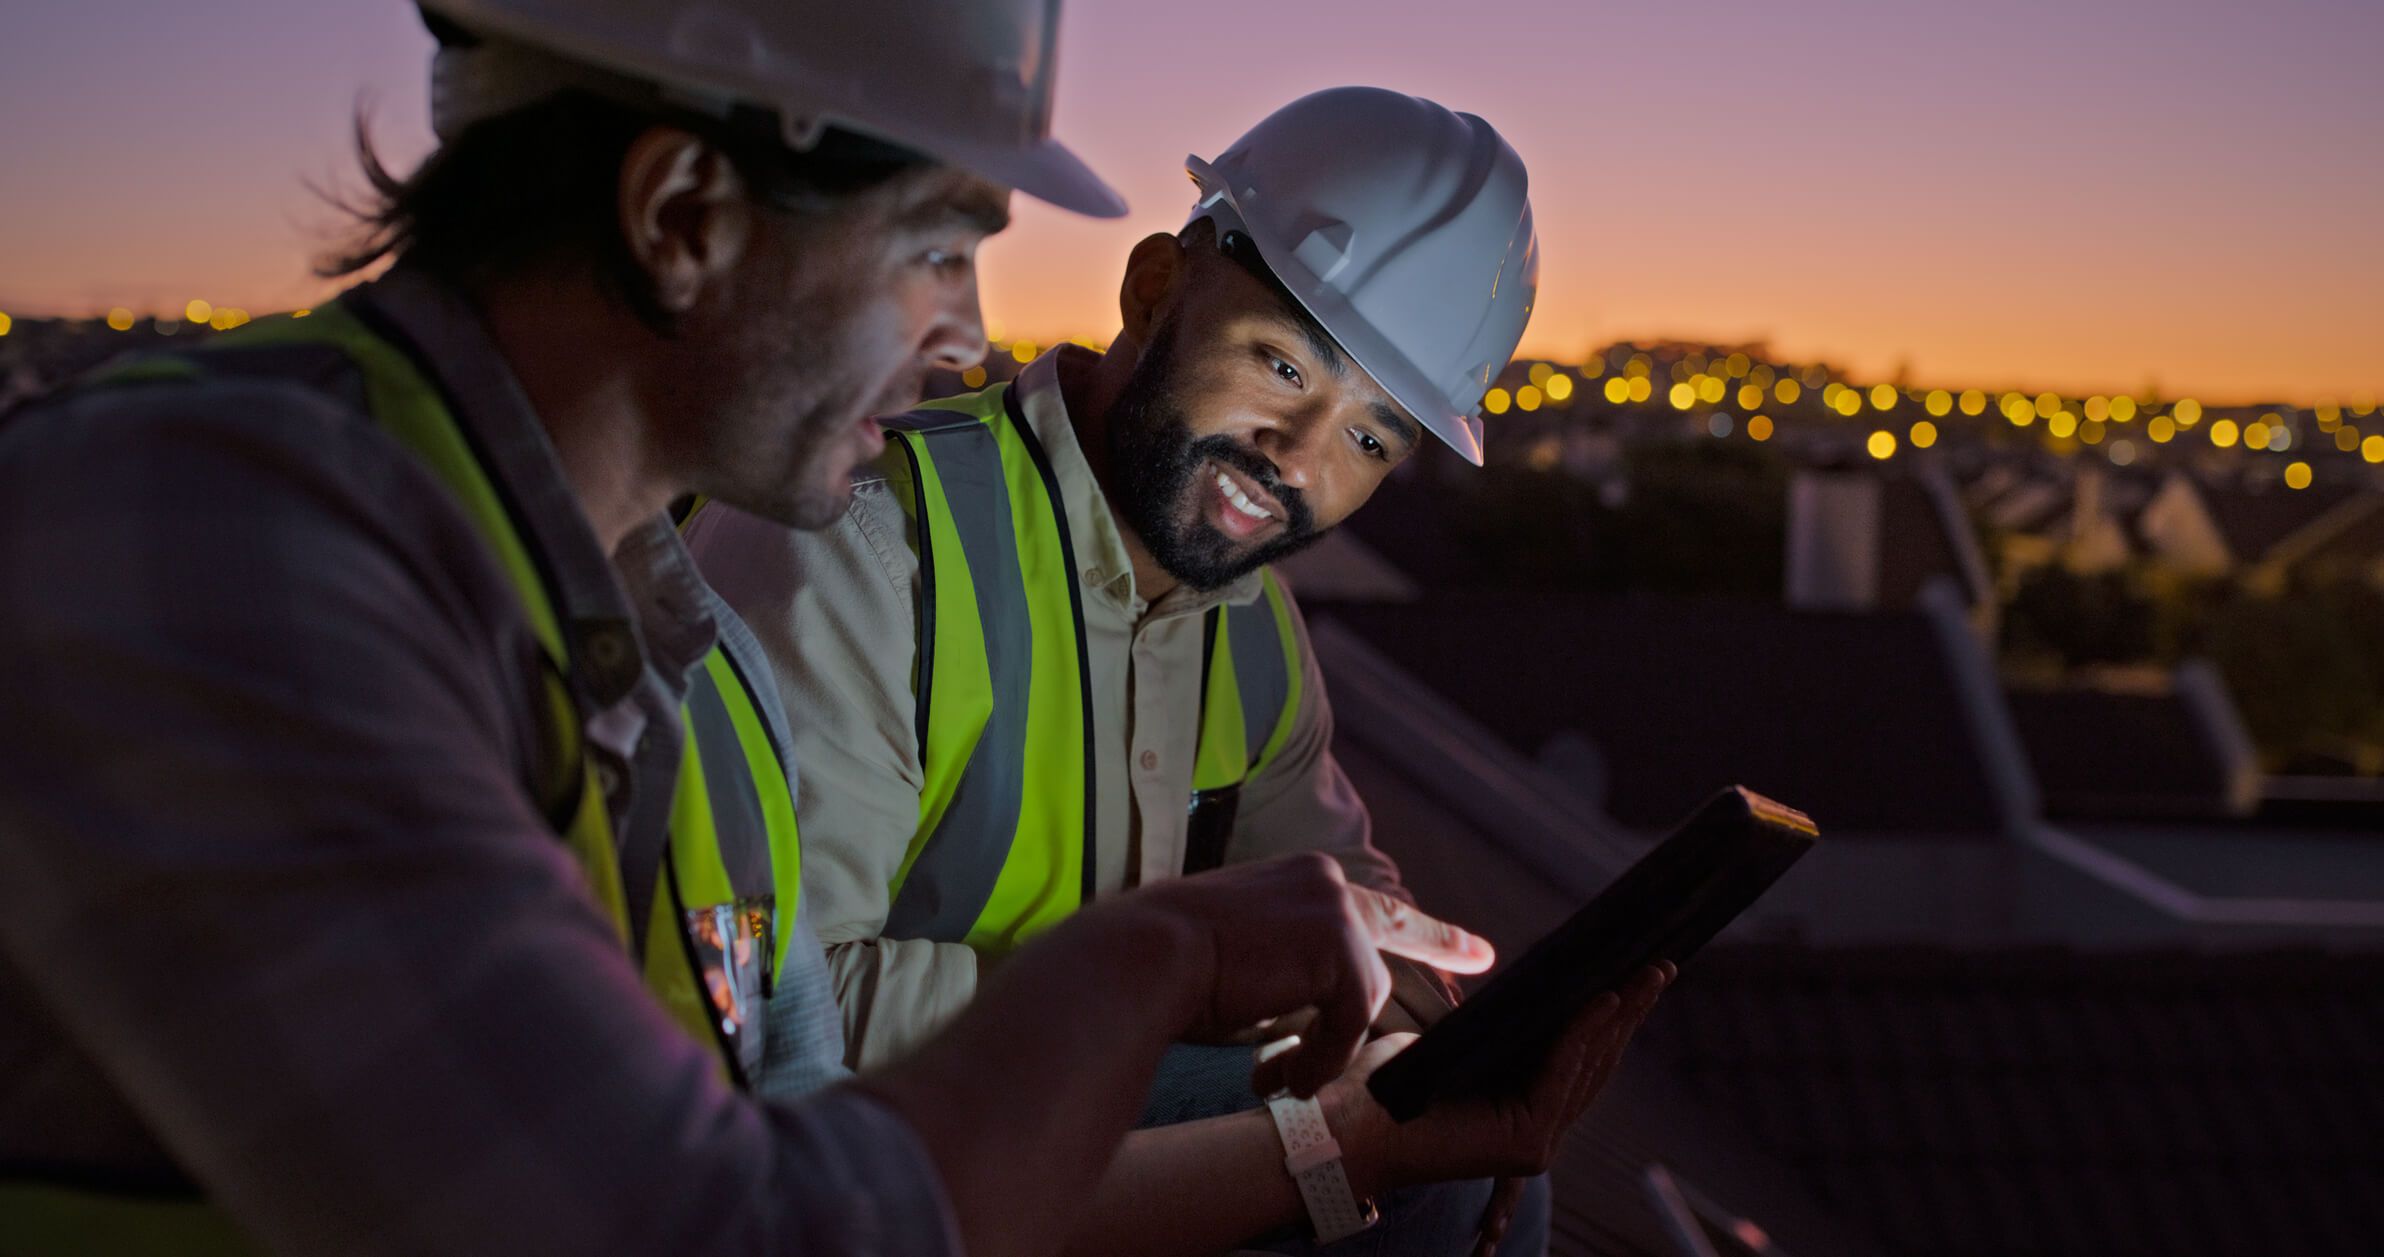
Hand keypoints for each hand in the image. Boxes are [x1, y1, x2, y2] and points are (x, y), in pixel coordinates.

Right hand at [1119, 853, 1494, 1099]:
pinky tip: (1278, 1073)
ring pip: (1361, 999)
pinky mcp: (1338, 945)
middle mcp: (1324, 882)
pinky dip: (1318, 1058)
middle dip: (1441, 946)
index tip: (1476, 950)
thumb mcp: (1250, 964)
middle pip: (1387, 941)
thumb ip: (1297, 974)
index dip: (1429, 933)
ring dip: (1323, 1048)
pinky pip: (1350, 1023)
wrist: (1141, 958)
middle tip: (1482, 957)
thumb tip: (1334, 1018)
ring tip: (1275, 1073)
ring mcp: (1334, 908)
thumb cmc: (1173, 972)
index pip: (1374, 909)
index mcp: (1299, 881)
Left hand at [1319, 962, 1673, 1227]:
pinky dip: (1584, 1032)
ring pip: (1588, 1064)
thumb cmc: (1387, 1082)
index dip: (1614, 1014)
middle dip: (1633, 1010)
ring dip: (1620, 1015)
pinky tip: (1604, 998)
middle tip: (1662, 964)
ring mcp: (1537, 1142)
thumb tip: (1530, 986)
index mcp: (1524, 1107)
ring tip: (1647, 972)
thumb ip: (1498, 1026)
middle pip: (1598, 1059)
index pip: (1582, 1056)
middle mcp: (1538, 1130)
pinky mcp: (1527, 1143)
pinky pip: (1562, 1073)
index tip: (1641, 970)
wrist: (1347, 1122)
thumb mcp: (1456, 1040)